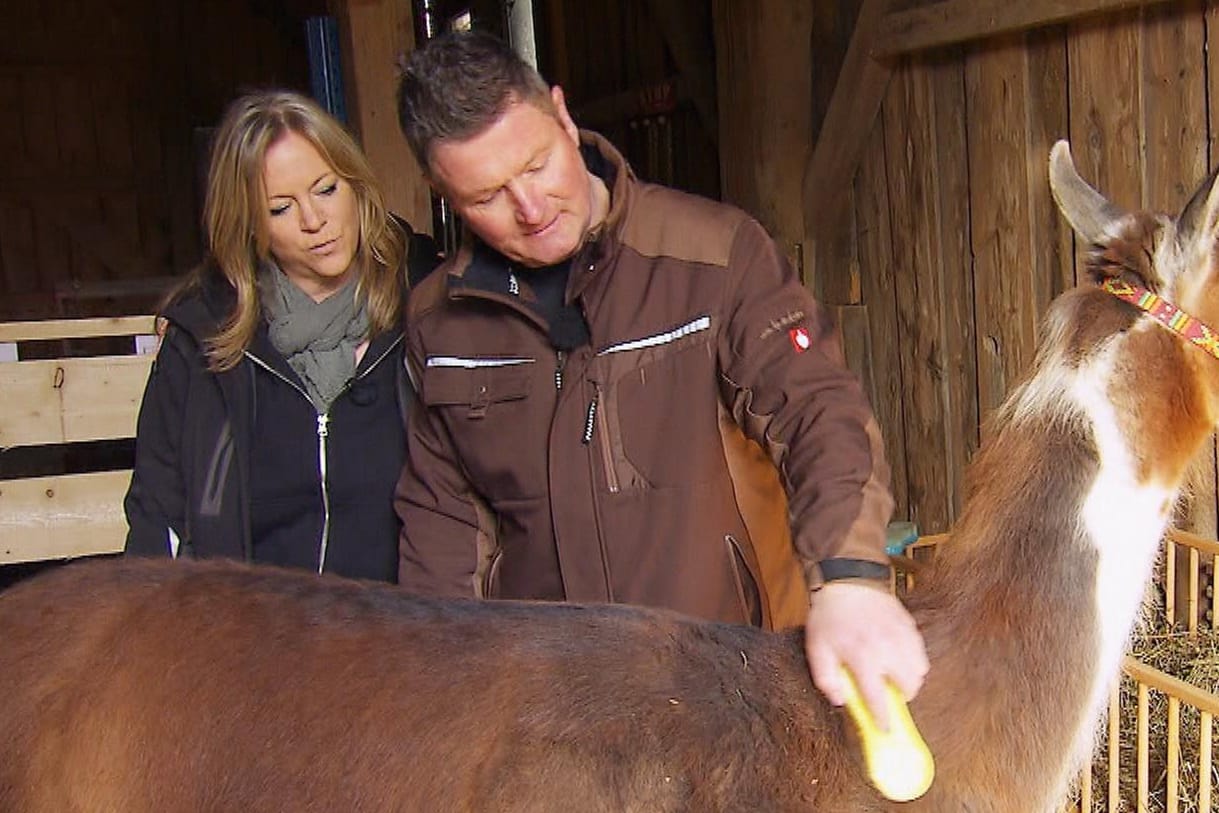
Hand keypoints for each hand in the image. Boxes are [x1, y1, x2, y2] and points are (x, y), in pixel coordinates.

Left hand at [803, 581, 927, 730]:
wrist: (847, 580)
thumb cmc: (830, 616)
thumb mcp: (817, 649)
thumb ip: (826, 680)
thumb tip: (841, 701)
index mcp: (863, 658)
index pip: (878, 698)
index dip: (883, 718)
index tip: (886, 729)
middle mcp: (887, 650)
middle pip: (909, 687)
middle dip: (900, 697)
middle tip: (888, 693)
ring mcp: (902, 637)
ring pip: (920, 672)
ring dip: (909, 679)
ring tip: (893, 675)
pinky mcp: (910, 626)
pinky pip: (922, 653)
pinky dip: (914, 661)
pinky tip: (898, 657)